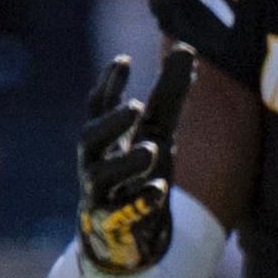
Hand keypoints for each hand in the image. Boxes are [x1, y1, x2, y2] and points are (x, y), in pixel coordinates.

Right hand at [76, 42, 193, 275]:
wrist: (123, 231)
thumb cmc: (137, 170)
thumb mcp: (158, 131)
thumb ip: (169, 94)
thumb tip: (187, 47)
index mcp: (104, 136)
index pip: (98, 106)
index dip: (109, 83)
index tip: (124, 60)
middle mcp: (95, 161)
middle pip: (90, 137)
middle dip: (111, 121)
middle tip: (135, 105)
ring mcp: (101, 192)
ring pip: (104, 175)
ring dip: (128, 162)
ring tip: (153, 150)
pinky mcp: (114, 220)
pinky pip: (124, 211)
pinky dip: (140, 200)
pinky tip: (158, 190)